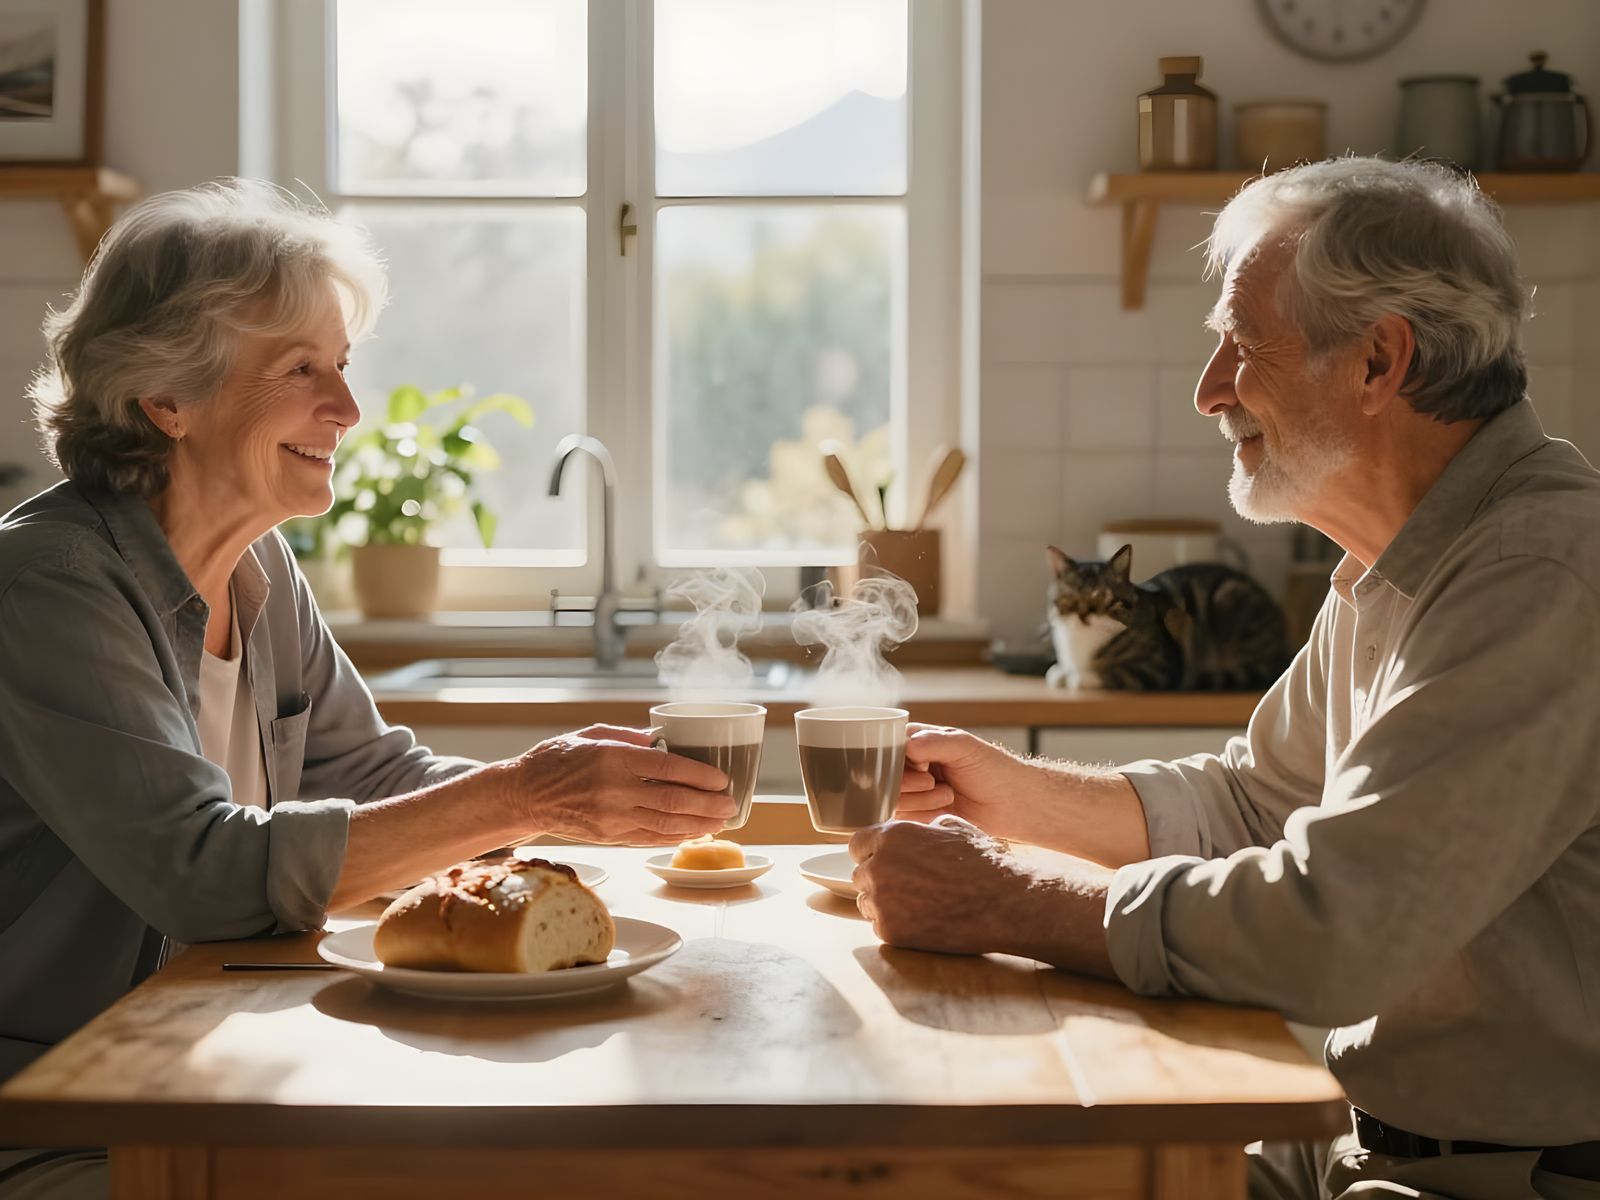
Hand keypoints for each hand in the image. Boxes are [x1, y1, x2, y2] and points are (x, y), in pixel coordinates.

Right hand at [510, 724, 735, 844]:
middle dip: (708, 804)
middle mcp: (614, 790)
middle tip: (730, 803)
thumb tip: (665, 740)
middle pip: (673, 800)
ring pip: (666, 824)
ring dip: (699, 824)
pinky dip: (675, 837)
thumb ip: (631, 737)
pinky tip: (693, 833)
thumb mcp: (593, 734)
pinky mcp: (608, 837)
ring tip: (721, 821)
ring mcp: (611, 817)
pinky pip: (649, 839)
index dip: (700, 775)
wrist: (523, 796)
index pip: (668, 768)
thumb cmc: (557, 759)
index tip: (721, 778)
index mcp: (613, 758)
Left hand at [849, 815, 1115, 975]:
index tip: (889, 861)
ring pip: (867, 902)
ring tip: (919, 904)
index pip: (858, 844)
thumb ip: (919, 828)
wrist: (1003, 903)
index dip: (873, 852)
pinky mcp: (890, 931)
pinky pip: (879, 926)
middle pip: (861, 874)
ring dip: (885, 903)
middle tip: (909, 886)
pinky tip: (922, 920)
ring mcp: (881, 901)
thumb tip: (911, 830)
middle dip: (879, 879)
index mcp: (890, 836)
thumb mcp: (952, 827)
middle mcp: (879, 866)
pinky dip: (896, 925)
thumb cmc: (982, 862)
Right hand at [895, 725, 1037, 839]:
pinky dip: (924, 815)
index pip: (887, 747)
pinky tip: (945, 810)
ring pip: (893, 799)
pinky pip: (904, 818)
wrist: (1012, 804)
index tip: (922, 766)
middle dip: (910, 783)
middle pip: (884, 777)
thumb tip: (907, 746)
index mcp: (917, 741)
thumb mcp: (965, 747)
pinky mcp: (918, 816)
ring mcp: (913, 792)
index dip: (898, 760)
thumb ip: (934, 742)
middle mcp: (910, 766)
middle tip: (933, 782)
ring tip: (948, 795)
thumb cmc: (993, 769)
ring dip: (921, 800)